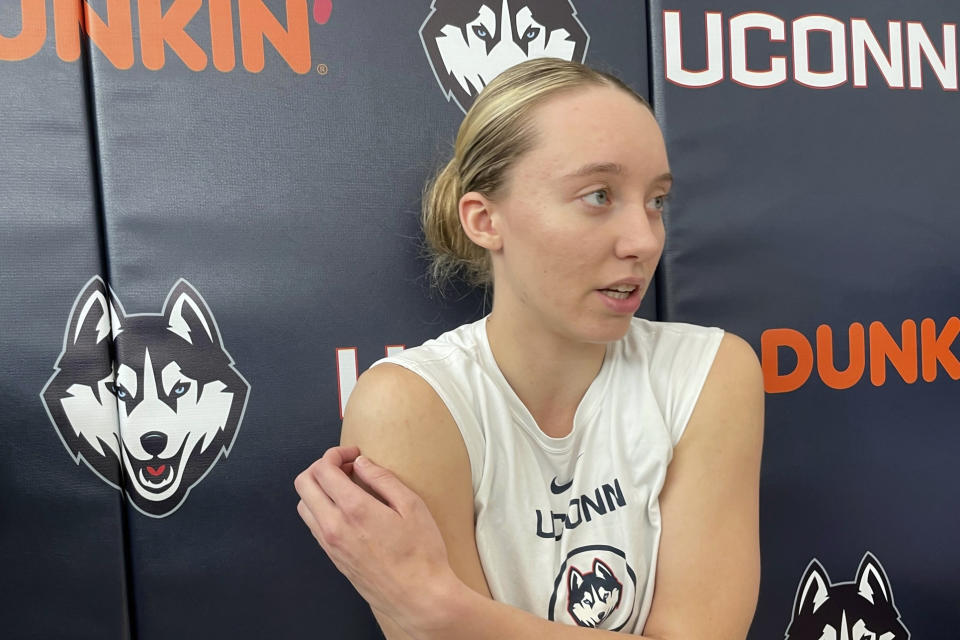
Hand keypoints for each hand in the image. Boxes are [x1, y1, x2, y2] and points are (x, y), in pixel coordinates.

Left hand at [294, 446, 460, 632]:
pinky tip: (346, 508)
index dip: (336, 453)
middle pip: (304, 484)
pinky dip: (321, 508)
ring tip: (346, 486)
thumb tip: (362, 462)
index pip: (323, 469)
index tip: (354, 454)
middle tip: (346, 466)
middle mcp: (334, 527)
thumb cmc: (421, 553)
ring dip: (318, 488)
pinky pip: (313, 525)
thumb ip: (383, 479)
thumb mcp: (412, 506)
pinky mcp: (333, 558)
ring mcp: (330, 545)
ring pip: (304, 505)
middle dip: (321, 466)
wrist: (418, 598)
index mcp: (354, 510)